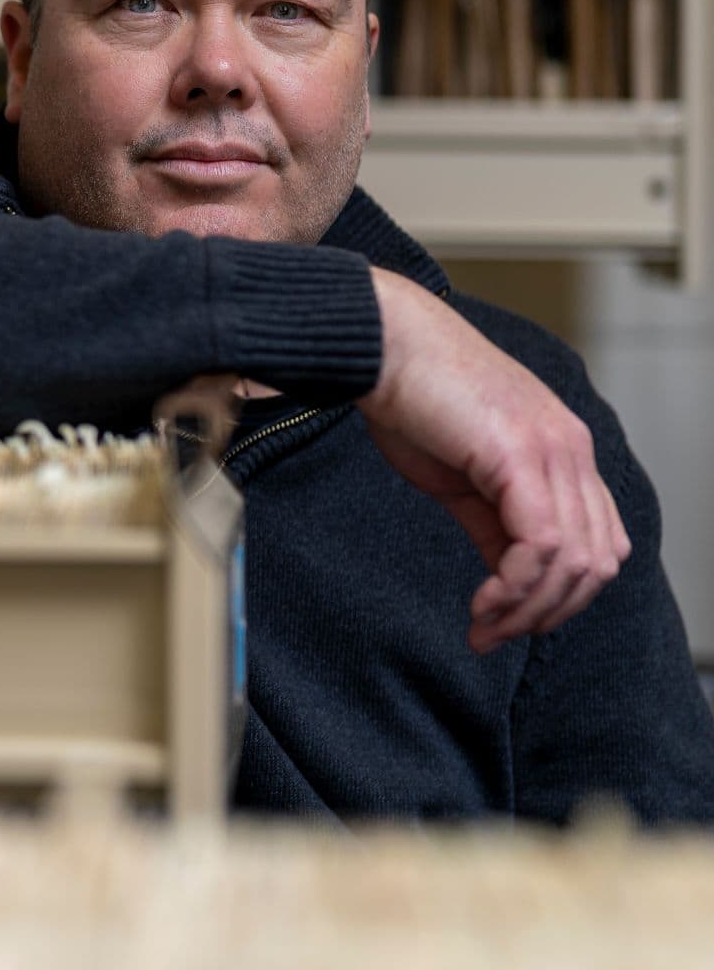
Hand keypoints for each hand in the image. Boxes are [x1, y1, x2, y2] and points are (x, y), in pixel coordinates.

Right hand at [358, 269, 630, 653]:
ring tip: (483, 626)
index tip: (506, 618)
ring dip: (528, 609)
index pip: (597, 541)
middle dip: (546, 613)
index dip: (560, 593)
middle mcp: (572, 448)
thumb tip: (508, 574)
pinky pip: (540, 545)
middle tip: (492, 635)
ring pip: (573, 562)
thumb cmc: (409, 395)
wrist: (382, 344)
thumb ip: (494, 521)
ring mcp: (553, 450)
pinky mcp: (521, 456)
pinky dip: (514, 587)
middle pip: (595, 562)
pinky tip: (482, 601)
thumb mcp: (459, 473)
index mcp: (563, 448)